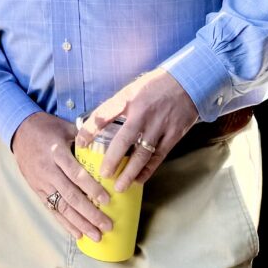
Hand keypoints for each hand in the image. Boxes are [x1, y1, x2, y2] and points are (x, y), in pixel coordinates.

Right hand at [11, 112, 113, 241]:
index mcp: (56, 152)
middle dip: (90, 213)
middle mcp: (48, 170)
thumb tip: (109, 147)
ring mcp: (41, 182)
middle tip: (107, 225)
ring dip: (80, 223)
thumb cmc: (46, 127)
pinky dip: (65, 223)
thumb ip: (85, 139)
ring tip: (96, 236)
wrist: (19, 131)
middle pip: (70, 195)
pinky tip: (78, 234)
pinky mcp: (37, 190)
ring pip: (62, 206)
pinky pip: (52, 209)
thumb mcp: (65, 127)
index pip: (75, 174)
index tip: (107, 200)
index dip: (91, 188)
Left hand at [74, 70, 199, 190]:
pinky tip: (138, 180)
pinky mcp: (173, 135)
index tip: (80, 144)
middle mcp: (142, 113)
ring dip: (130, 172)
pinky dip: (148, 170)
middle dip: (112, 159)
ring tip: (120, 186)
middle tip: (103, 174)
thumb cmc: (154, 85)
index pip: (103, 115)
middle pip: (124, 140)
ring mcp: (159, 125)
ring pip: (142, 154)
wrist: (188, 82)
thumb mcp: (132, 89)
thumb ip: (118, 107)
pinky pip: (158, 157)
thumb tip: (98, 123)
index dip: (89, 130)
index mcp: (128, 98)